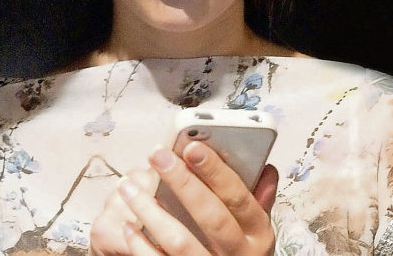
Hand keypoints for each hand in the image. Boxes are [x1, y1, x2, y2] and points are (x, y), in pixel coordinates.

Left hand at [89, 142, 277, 254]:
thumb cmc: (237, 248)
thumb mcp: (253, 228)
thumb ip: (256, 198)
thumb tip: (266, 166)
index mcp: (258, 233)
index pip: (239, 198)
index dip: (216, 172)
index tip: (192, 147)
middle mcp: (238, 253)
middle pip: (210, 216)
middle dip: (182, 182)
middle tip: (157, 155)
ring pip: (179, 241)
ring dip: (150, 210)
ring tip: (127, 185)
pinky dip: (140, 244)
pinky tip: (129, 225)